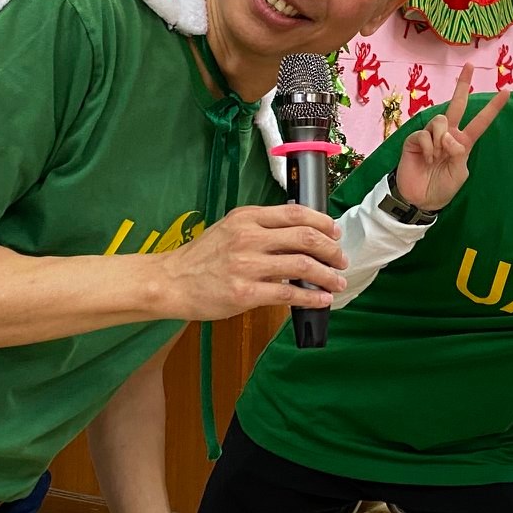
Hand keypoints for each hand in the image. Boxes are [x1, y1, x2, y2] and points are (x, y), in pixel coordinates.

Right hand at [155, 204, 346, 319]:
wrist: (171, 282)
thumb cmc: (202, 258)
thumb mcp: (230, 229)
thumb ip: (261, 229)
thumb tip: (300, 237)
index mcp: (247, 217)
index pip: (296, 213)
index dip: (323, 222)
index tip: (335, 233)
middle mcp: (249, 237)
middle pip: (305, 237)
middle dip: (331, 250)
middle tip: (341, 260)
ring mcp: (247, 265)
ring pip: (302, 266)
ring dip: (327, 275)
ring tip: (338, 282)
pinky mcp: (245, 293)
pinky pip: (288, 295)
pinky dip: (311, 297)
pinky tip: (322, 299)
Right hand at [394, 65, 509, 210]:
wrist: (421, 200)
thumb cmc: (442, 187)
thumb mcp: (460, 173)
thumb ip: (459, 153)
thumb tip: (449, 136)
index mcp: (463, 142)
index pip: (480, 122)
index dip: (492, 108)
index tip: (506, 91)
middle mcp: (448, 134)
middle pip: (457, 104)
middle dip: (463, 84)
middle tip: (470, 65)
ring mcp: (431, 135)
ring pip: (441, 119)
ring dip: (441, 138)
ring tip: (437, 157)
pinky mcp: (415, 140)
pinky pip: (424, 134)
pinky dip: (429, 147)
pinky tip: (428, 159)